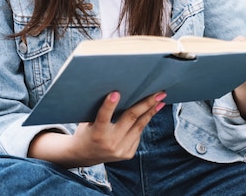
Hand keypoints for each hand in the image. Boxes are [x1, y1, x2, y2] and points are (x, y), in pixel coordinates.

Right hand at [28, 91, 165, 167]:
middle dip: (147, 103)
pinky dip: (144, 121)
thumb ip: (99, 108)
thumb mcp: (87, 120)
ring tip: (160, 100)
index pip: (103, 117)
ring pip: (140, 126)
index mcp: (97, 132)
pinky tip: (151, 112)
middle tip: (159, 93)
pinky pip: (138, 134)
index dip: (109, 105)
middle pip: (130, 118)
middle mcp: (110, 142)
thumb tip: (117, 89)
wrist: (84, 156)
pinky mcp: (128, 153)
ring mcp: (120, 149)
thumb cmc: (87, 131)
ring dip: (151, 111)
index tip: (116, 93)